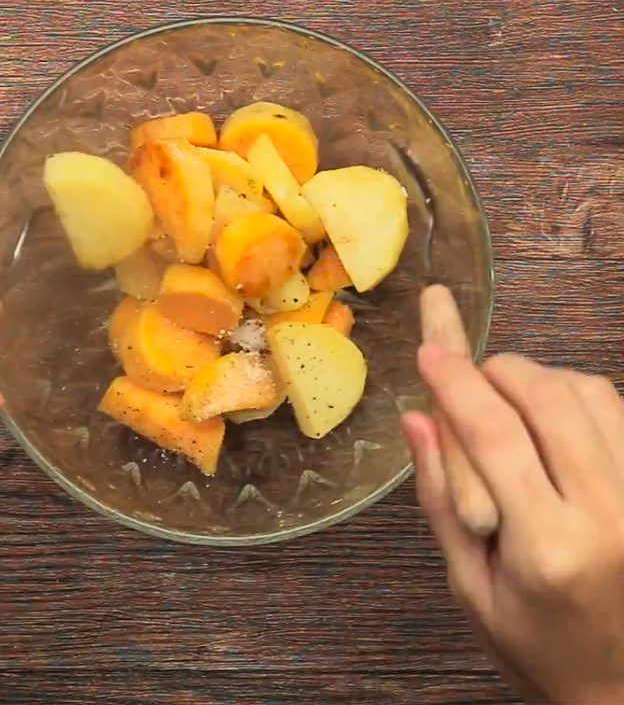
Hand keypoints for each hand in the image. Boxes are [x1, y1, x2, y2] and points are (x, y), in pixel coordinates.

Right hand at [403, 344, 623, 704]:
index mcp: (547, 547)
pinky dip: (574, 392)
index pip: (495, 436)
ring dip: (537, 378)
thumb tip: (417, 419)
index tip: (428, 349)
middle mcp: (608, 513)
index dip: (456, 383)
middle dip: (496, 370)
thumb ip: (441, 499)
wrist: (618, 686)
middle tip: (465, 376)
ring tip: (506, 399)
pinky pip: (617, 409)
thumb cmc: (532, 644)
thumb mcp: (469, 584)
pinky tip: (549, 415)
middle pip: (548, 400)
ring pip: (590, 393)